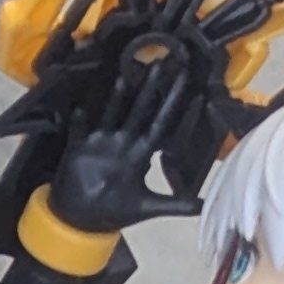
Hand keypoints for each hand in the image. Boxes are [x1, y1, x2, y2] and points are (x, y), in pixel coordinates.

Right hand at [46, 26, 215, 237]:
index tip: (185, 84)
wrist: (81, 220)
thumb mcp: (149, 208)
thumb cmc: (114, 211)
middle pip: (138, 110)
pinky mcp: (78, 150)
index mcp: (140, 154)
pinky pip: (79, 132)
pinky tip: (81, 110)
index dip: (172, 104)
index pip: (160, 124)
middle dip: (149, 88)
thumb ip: (177, 204)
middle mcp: (122, 144)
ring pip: (110, 114)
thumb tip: (205, 206)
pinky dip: (79, 123)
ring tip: (124, 77)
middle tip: (161, 64)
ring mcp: (99, 144)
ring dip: (117, 98)